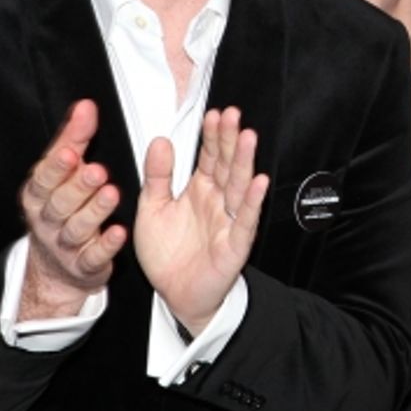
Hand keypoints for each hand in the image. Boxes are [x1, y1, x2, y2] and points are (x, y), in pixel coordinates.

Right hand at [19, 100, 126, 319]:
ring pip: (77, 229)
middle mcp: (48, 220)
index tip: (72, 153)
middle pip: (60, 203)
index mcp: (39, 194)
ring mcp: (65, 244)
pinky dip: (106, 246)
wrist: (56, 265)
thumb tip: (85, 106)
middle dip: (78, 186)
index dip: (57, 167)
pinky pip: (94, 257)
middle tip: (97, 171)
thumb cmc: (61, 207)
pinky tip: (120, 232)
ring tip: (112, 193)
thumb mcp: (62, 173)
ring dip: (95, 211)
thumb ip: (74, 139)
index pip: (45, 178)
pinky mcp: (84, 265)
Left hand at [133, 107, 268, 335]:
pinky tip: (258, 183)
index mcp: (199, 191)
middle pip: (226, 165)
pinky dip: (251, 201)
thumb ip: (157, 175)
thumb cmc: (168, 256)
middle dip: (229, 140)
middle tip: (231, 116)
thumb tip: (160, 142)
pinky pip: (245, 220)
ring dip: (244, 162)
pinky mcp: (234, 244)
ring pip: (238, 186)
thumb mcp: (152, 209)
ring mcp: (228, 221)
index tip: (213, 115)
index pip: (209, 156)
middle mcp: (216, 202)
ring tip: (247, 138)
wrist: (176, 295)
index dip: (211, 136)